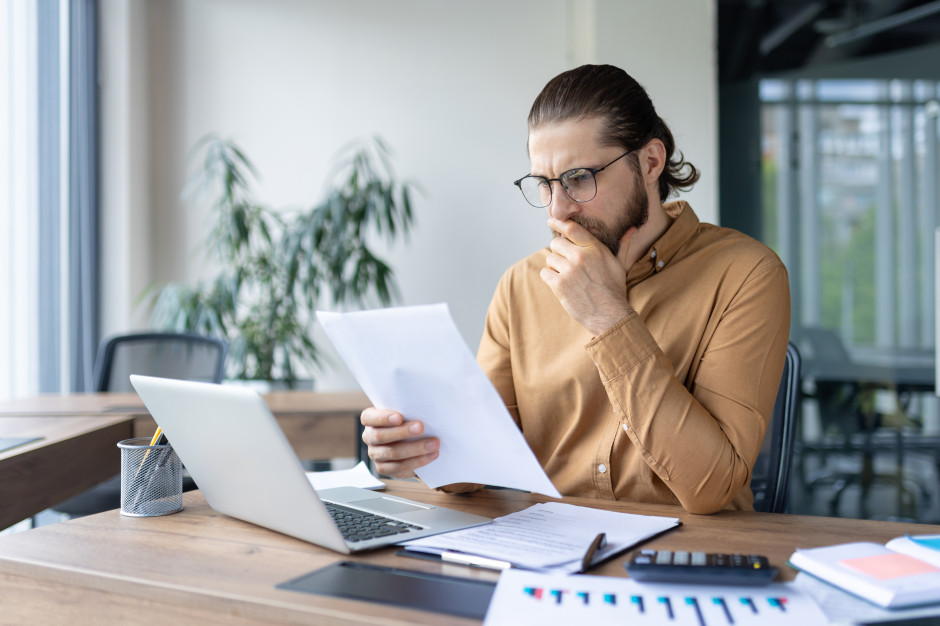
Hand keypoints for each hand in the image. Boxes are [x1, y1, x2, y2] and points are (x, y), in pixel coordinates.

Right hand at [360, 407, 439, 478]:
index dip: (382, 418)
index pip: (368, 418)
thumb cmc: (408, 420)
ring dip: (415, 448)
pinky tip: (431, 456)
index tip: (399, 417)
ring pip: (392, 453)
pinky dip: (417, 461)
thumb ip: (408, 411)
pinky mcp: (384, 468)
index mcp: (370, 420)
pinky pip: (399, 467)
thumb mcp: (406, 413)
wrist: (412, 442)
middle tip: (421, 427)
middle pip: (380, 436)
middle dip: (403, 432)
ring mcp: (375, 454)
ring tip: (434, 444)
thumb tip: (426, 408)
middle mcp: (369, 437)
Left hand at [540, 217, 634, 335]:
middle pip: (556, 243)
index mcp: (595, 248)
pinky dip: (550, 278)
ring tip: (567, 278)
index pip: (572, 228)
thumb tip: (631, 229)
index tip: (551, 220)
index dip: (559, 222)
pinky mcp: (559, 284)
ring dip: (554, 267)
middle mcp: (581, 256)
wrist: (610, 315)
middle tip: (566, 264)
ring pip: (549, 259)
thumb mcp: (620, 265)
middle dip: (558, 252)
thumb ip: (623, 245)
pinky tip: (561, 285)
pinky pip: (545, 273)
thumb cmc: (614, 290)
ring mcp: (569, 270)